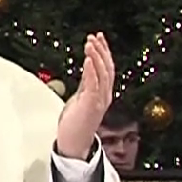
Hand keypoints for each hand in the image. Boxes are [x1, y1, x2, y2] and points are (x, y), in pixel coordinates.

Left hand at [55, 33, 115, 158]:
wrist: (74, 145)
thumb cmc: (75, 125)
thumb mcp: (81, 98)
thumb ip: (86, 84)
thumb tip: (87, 69)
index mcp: (102, 93)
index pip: (106, 68)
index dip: (103, 52)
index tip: (98, 38)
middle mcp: (104, 96)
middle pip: (107, 68)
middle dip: (101, 50)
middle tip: (94, 37)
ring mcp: (99, 101)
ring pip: (102, 74)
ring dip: (96, 57)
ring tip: (90, 44)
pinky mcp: (90, 105)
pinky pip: (93, 85)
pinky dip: (91, 70)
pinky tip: (87, 59)